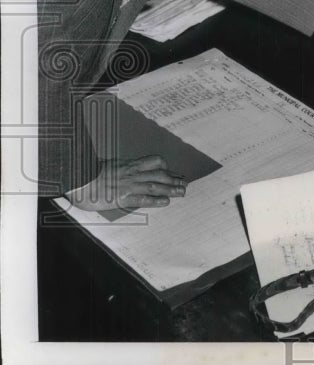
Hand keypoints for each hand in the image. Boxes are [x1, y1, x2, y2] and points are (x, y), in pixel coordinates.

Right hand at [66, 155, 186, 211]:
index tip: (170, 171)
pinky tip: (166, 202)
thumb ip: (119, 167)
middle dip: (174, 179)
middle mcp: (133, 174)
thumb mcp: (108, 164)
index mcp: (129, 164)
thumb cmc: (89, 173)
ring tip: (182, 192)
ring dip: (171, 189)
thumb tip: (120, 169)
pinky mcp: (124, 198)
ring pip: (156, 186)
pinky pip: (144, 199)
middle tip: (184, 183)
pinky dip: (156, 200)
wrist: (79, 180)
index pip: (153, 162)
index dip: (164, 166)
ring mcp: (129, 185)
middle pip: (159, 175)